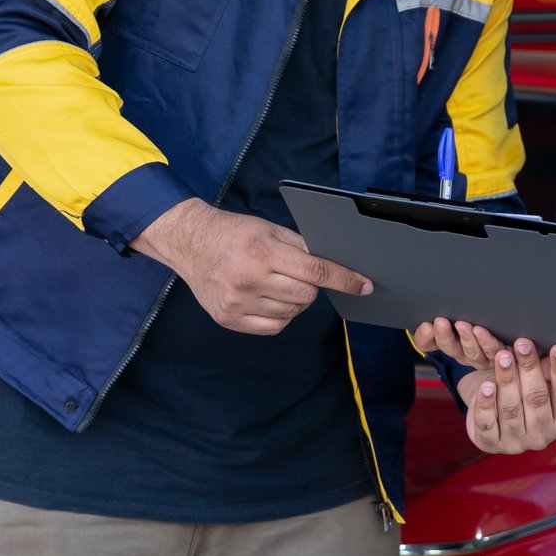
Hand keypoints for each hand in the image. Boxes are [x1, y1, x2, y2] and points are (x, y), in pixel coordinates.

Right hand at [135, 199, 372, 334]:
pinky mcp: (229, 319)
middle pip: (306, 295)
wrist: (190, 243)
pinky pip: (274, 326)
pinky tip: (270, 298)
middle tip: (298, 273)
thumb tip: (335, 264)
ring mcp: (238, 304)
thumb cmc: (234, 233)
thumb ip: (301, 248)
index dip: (345, 280)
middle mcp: (249, 281)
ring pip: (292, 312)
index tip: (364, 285)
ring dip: (296, 299)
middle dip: (312, 285)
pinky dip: (281, 314)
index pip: (316, 272)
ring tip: (278, 282)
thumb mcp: (269, 230)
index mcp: (263, 254)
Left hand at [415, 319, 555, 454]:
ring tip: (502, 357)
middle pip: (537, 399)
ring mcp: (516, 444)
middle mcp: (542, 437)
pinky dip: (486, 404)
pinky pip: (487, 423)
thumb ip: (548, 370)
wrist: (491, 410)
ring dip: (507, 380)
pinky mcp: (490, 444)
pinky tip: (485, 386)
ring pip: (511, 409)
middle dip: (529, 369)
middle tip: (523, 345)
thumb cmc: (521, 390)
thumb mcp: (538, 380)